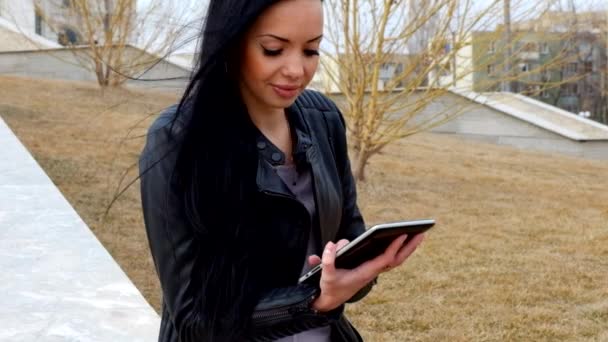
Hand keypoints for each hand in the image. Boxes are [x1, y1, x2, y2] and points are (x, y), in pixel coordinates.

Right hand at [308, 233, 424, 311]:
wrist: (331, 300)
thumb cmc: (330, 287)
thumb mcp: (326, 275)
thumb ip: (327, 261)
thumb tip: (331, 245)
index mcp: (365, 273)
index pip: (385, 259)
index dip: (394, 247)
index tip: (403, 234)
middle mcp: (372, 272)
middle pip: (397, 259)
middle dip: (409, 247)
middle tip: (422, 233)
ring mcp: (373, 270)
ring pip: (395, 259)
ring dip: (407, 248)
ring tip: (417, 234)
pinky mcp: (371, 268)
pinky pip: (389, 258)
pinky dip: (398, 250)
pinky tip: (403, 241)